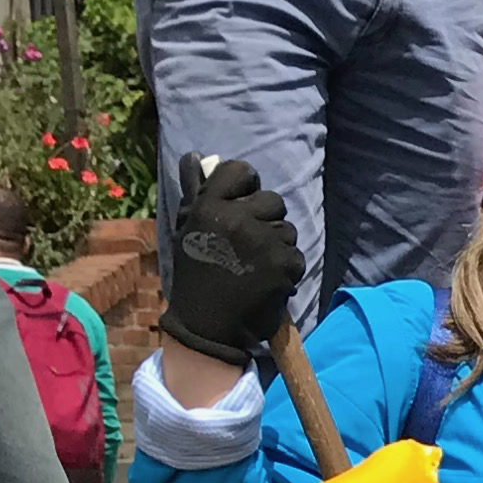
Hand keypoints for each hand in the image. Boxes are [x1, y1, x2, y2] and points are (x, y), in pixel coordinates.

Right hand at [159, 155, 303, 361]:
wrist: (207, 326)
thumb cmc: (194, 275)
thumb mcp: (186, 231)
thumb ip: (197, 194)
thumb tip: (195, 156)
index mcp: (209, 207)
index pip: (240, 170)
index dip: (245, 185)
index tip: (241, 203)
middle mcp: (237, 219)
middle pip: (272, 199)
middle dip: (265, 219)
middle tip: (249, 243)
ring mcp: (264, 241)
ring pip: (287, 228)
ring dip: (276, 245)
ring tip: (255, 265)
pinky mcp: (286, 263)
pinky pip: (295, 253)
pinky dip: (286, 267)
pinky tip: (267, 279)